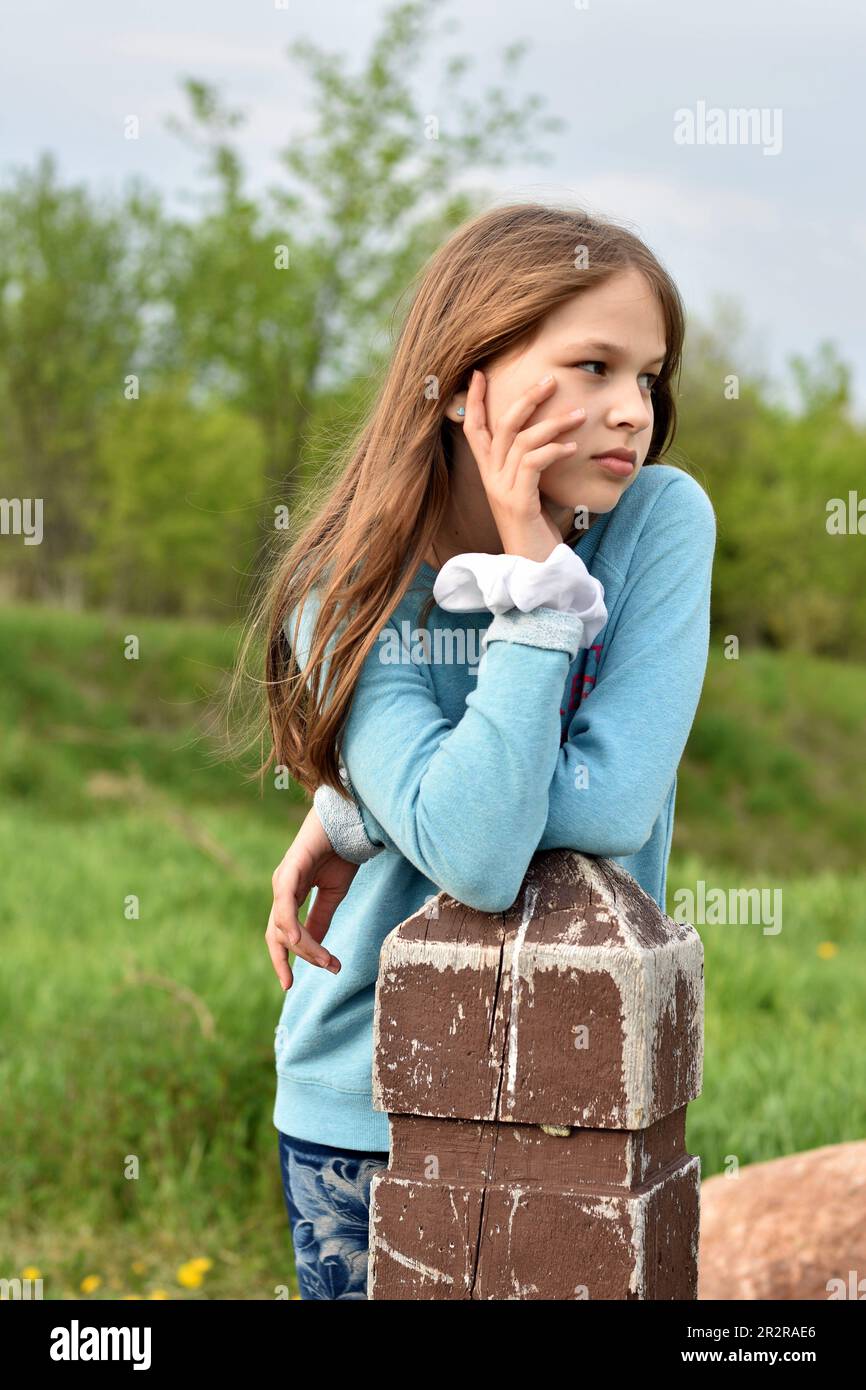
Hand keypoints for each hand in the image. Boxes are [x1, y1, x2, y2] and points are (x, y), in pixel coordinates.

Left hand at [266, 805, 358, 989]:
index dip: (283, 960)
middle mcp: (282, 889)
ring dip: (305, 947)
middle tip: (326, 968)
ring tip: (327, 960)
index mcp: (290, 896)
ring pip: (283, 926)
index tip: (289, 986)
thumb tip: (315, 949)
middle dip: (294, 959)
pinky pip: (285, 903)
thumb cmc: (340, 853)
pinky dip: (290, 924)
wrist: (350, 822)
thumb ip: (320, 920)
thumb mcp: (332, 895)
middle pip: (278, 935)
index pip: (280, 935)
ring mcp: (284, 880)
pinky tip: (299, 940)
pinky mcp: (291, 869)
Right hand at [462, 370, 585, 561]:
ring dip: (553, 423)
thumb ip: (533, 466)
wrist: (533, 570)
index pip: (474, 430)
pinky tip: (574, 447)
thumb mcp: (532, 492)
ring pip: (521, 441)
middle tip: (550, 380)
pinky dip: (554, 450)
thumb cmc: (537, 532)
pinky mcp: (518, 503)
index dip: (475, 401)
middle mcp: (491, 480)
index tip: (481, 373)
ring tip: (580, 415)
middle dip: (524, 398)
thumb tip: (554, 439)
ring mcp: (501, 491)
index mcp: (490, 474)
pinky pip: (533, 464)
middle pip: (500, 426)